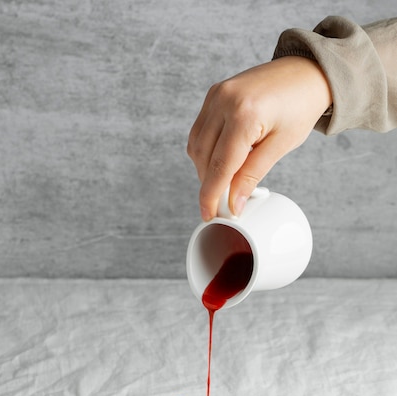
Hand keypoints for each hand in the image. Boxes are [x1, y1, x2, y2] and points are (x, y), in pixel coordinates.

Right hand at [187, 56, 331, 219]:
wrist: (307, 72)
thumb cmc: (300, 107)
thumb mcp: (280, 146)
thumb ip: (252, 175)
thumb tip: (234, 203)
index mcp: (244, 115)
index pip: (220, 166)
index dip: (211, 195)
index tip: (209, 214)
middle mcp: (224, 101)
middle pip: (204, 158)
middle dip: (210, 184)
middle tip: (223, 201)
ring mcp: (216, 95)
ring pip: (196, 146)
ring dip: (206, 168)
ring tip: (226, 179)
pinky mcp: (214, 94)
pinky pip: (200, 130)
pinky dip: (206, 150)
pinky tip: (223, 158)